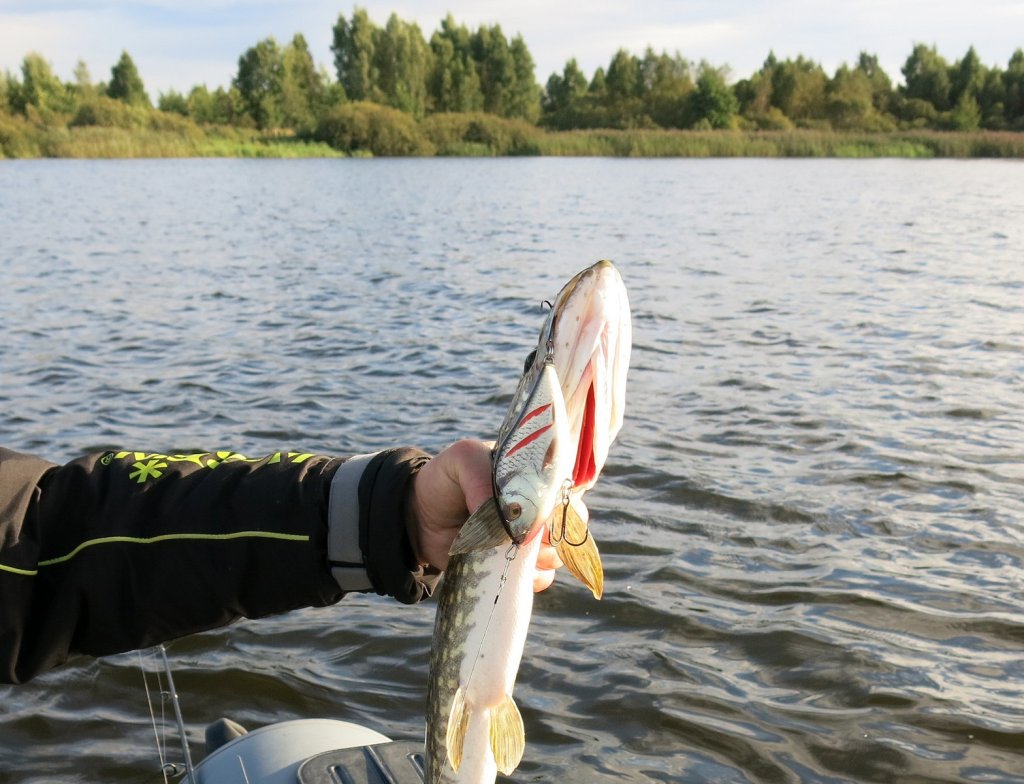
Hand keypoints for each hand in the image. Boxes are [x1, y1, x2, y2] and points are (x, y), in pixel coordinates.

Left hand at [406, 439, 562, 591]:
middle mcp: (537, 512)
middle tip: (520, 535)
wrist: (417, 516)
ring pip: (555, 556)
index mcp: (533, 480)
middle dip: (549, 536)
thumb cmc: (446, 479)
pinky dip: (527, 578)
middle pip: (566, 529)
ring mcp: (526, 541)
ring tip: (505, 549)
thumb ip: (482, 477)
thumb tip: (505, 516)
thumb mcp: (462, 459)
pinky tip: (504, 568)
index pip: (565, 494)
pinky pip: (537, 579)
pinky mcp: (512, 566)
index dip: (562, 507)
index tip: (539, 516)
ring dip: (537, 558)